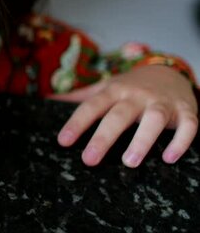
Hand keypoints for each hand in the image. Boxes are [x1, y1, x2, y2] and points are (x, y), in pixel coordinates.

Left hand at [52, 65, 197, 166]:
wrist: (169, 70)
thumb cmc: (130, 87)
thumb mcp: (104, 87)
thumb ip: (78, 96)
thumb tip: (47, 100)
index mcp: (114, 91)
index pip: (91, 106)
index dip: (76, 123)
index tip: (63, 141)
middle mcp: (136, 96)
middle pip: (119, 116)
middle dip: (104, 137)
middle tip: (89, 160)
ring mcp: (162, 103)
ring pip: (154, 119)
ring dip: (142, 140)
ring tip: (129, 162)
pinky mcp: (186, 111)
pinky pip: (188, 126)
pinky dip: (180, 141)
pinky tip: (169, 158)